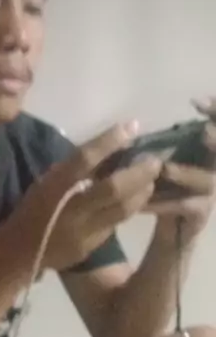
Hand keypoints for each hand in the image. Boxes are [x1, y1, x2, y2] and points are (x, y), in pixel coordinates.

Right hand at [23, 121, 160, 270]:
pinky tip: (137, 200)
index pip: (84, 159)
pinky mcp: (91, 245)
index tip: (131, 126)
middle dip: (138, 172)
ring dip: (141, 192)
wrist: (18, 253)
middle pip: (113, 188)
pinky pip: (116, 224)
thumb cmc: (31, 211)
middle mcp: (70, 208)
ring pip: (122, 209)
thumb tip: (108, 151)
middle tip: (154, 161)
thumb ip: (73, 172)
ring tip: (151, 180)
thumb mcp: (46, 184)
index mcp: (53, 186)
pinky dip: (129, 209)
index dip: (109, 141)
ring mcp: (82, 230)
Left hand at [149, 98, 215, 245]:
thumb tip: (129, 128)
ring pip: (206, 179)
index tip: (197, 102)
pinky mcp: (202, 214)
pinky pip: (185, 206)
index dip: (214, 112)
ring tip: (165, 169)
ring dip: (185, 173)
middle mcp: (214, 169)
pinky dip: (165, 203)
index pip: (215, 126)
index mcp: (205, 153)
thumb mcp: (160, 166)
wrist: (170, 234)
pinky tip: (145, 202)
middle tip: (205, 131)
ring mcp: (211, 192)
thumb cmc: (166, 194)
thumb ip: (156, 148)